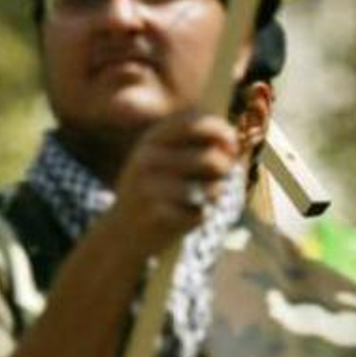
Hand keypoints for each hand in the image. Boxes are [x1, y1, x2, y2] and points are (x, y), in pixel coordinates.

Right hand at [106, 111, 239, 258]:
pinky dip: (200, 216)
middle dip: (226, 170)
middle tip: (222, 177)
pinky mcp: (157, 213)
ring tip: (200, 198)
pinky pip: (201, 213)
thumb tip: (235, 142)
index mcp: (152, 139)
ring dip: (215, 195)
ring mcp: (150, 186)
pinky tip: (183, 217)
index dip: (222, 132)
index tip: (232, 145)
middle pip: (211, 159)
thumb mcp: (166, 159)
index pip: (195, 123)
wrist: (120, 232)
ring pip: (211, 189)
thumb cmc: (156, 190)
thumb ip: (198, 146)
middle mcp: (148, 158)